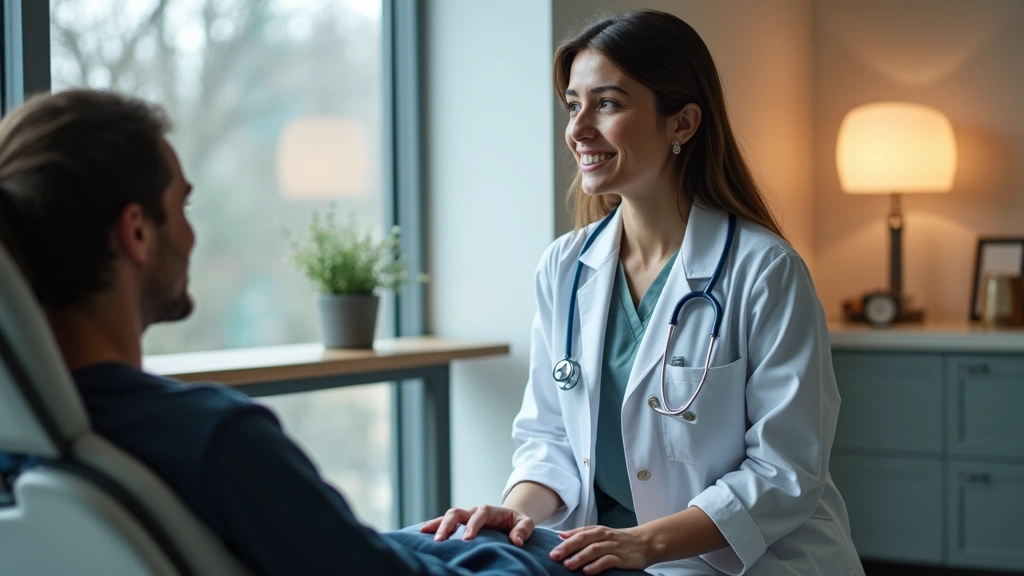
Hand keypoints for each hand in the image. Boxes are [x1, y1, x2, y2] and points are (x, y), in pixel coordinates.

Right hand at [419, 505, 535, 546]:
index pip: (479, 515)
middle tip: (440, 540)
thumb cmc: (517, 522)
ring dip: (436, 524)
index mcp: (489, 510)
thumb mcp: (526, 523)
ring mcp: (465, 516)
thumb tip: (516, 541)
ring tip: (424, 534)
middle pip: (457, 512)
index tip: (467, 540)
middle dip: (447, 525)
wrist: (510, 517)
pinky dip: (434, 525)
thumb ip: (523, 530)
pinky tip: (422, 533)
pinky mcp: (460, 523)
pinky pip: (444, 521)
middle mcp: (474, 510)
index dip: (472, 526)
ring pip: (448, 516)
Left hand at [550, 525, 650, 574]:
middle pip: (583, 539)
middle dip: (568, 548)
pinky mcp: (622, 558)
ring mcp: (613, 546)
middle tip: (555, 556)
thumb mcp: (601, 533)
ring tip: (568, 565)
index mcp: (598, 530)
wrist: (646, 542)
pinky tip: (587, 571)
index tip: (552, 550)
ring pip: (594, 550)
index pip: (579, 533)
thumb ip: (582, 534)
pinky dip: (596, 565)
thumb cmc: (620, 540)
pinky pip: (607, 561)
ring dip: (580, 557)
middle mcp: (604, 536)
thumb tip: (561, 535)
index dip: (564, 541)